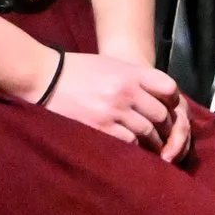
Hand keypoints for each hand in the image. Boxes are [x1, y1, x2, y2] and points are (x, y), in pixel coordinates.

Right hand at [34, 51, 183, 152]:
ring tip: (149, 148)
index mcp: (129, 73)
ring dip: (151, 142)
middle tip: (161, 136)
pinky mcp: (100, 128)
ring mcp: (113, 110)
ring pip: (148, 133)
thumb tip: (155, 98)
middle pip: (161, 115)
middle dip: (164, 128)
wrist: (42, 77)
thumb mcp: (109, 65)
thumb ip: (133, 78)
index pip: (168, 88)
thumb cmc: (75, 71)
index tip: (168, 110)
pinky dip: (133, 148)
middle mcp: (125, 91)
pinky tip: (130, 149)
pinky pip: (129, 143)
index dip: (172, 102)